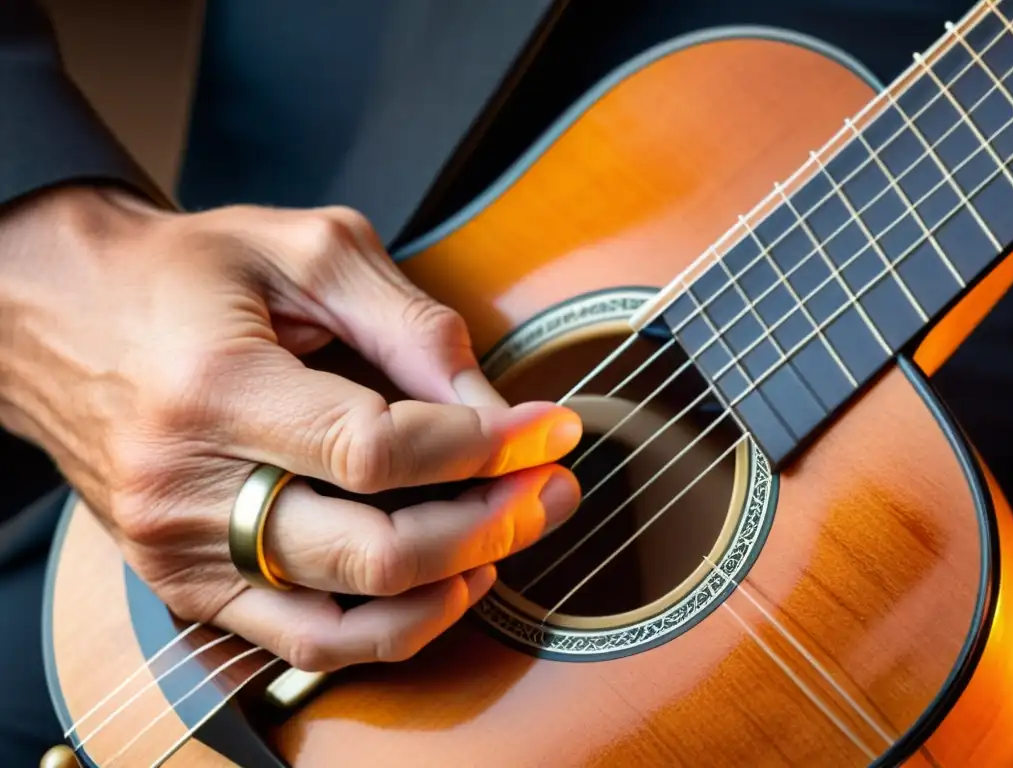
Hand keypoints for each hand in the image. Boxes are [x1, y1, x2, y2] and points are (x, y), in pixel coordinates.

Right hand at [0, 187, 581, 670]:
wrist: (69, 316)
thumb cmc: (188, 273)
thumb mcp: (308, 252)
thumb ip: (411, 326)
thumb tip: (494, 408)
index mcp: (214, 388)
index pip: (379, 450)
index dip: (485, 448)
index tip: (551, 430)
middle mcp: (187, 486)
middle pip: (375, 547)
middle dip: (491, 521)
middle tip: (554, 487)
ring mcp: (182, 551)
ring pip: (350, 611)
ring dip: (457, 577)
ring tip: (516, 531)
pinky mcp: (189, 583)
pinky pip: (307, 642)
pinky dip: (393, 628)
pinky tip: (448, 583)